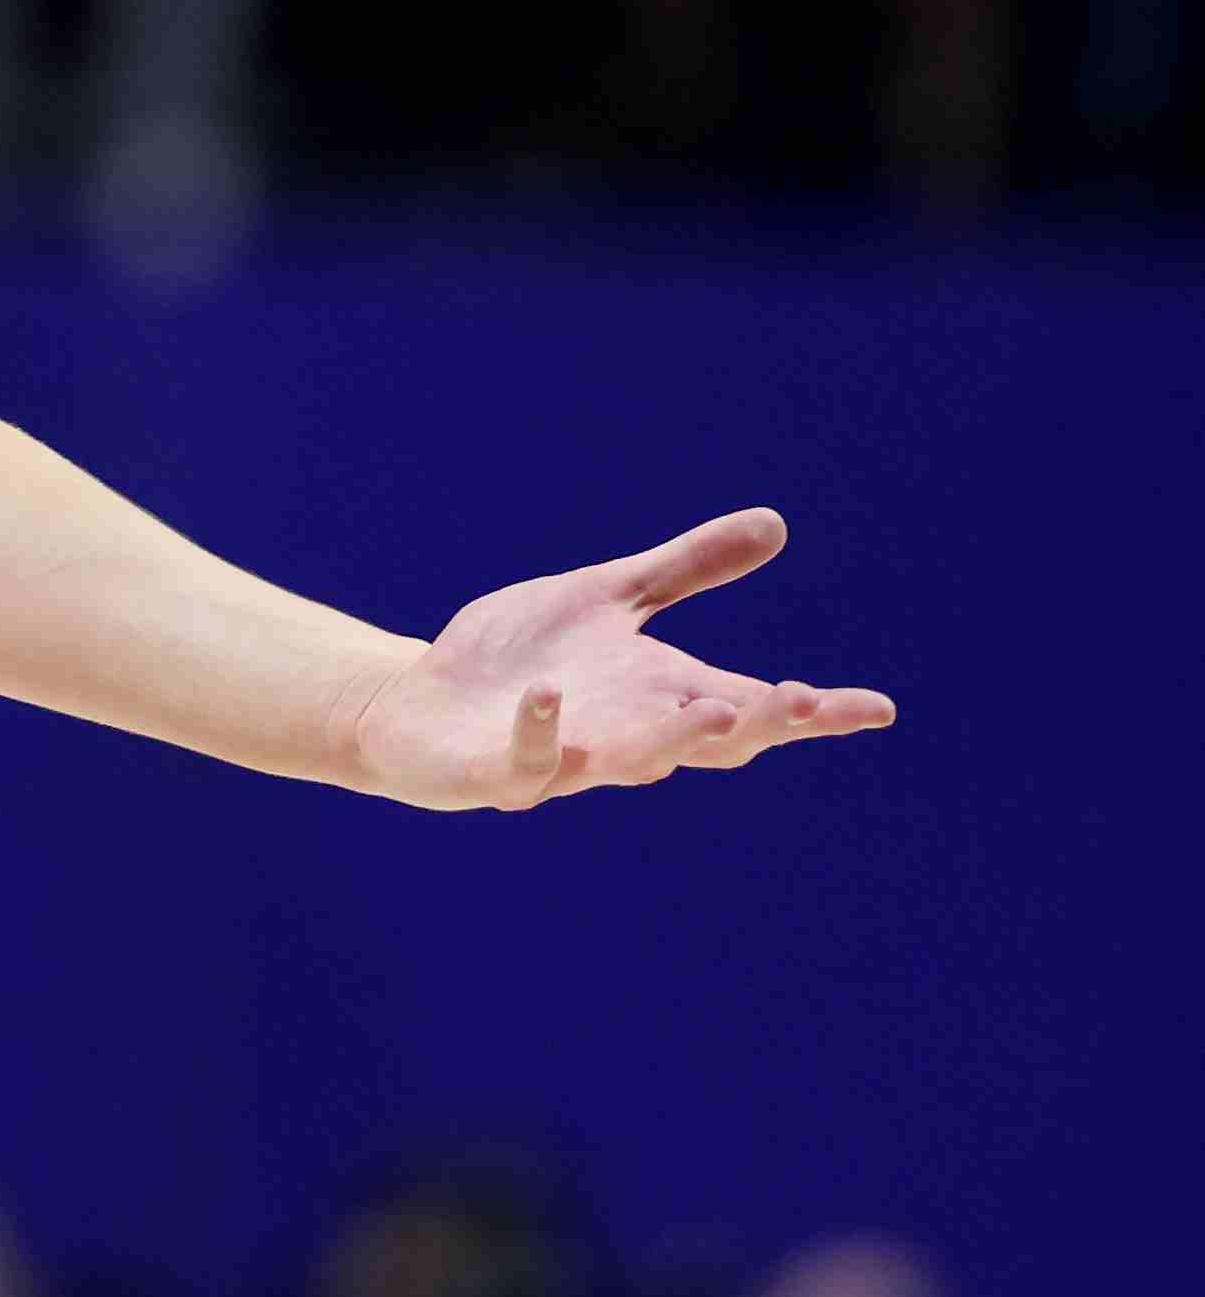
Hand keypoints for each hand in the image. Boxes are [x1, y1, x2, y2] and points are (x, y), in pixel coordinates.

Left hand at [346, 506, 894, 810]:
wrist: (419, 702)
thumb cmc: (520, 656)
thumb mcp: (607, 597)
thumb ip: (685, 568)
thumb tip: (774, 523)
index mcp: (660, 696)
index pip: (751, 707)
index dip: (813, 713)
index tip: (878, 708)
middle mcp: (627, 735)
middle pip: (707, 740)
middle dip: (756, 723)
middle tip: (803, 703)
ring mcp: (569, 760)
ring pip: (634, 763)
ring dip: (673, 741)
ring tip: (718, 710)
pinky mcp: (501, 773)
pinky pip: (528, 761)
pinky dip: (542, 731)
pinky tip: (549, 694)